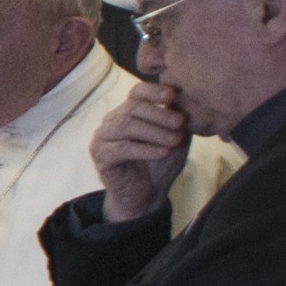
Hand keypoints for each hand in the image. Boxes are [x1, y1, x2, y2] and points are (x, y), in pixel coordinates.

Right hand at [90, 80, 192, 222]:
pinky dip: (145, 149)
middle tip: (180, 122)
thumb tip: (185, 99)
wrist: (148, 194)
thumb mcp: (176, 136)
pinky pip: (122, 147)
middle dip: (159, 114)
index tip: (173, 95)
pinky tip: (163, 152)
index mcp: (129, 111)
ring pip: (126, 125)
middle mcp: (112, 120)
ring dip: (154, 131)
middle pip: (132, 107)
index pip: (137, 92)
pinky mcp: (100, 154)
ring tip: (174, 140)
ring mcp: (103, 136)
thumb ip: (177, 119)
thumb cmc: (160, 163)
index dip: (154, 91)